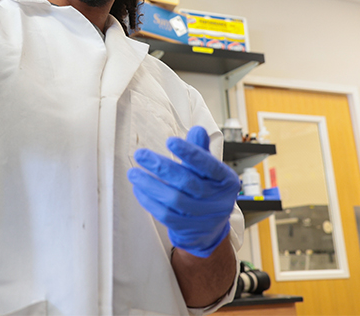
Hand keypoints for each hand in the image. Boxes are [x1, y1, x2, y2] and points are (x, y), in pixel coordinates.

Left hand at [128, 125, 239, 257]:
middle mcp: (219, 201)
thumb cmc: (206, 189)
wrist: (208, 228)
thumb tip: (198, 129)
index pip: (209, 165)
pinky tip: (138, 188)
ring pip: (174, 200)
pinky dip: (149, 201)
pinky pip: (165, 215)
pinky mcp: (188, 230)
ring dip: (150, 185)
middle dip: (162, 167)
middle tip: (140, 154)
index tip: (170, 141)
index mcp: (226, 180)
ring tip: (133, 173)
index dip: (190, 153)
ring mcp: (204, 218)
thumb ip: (200, 150)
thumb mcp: (208, 170)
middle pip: (188, 182)